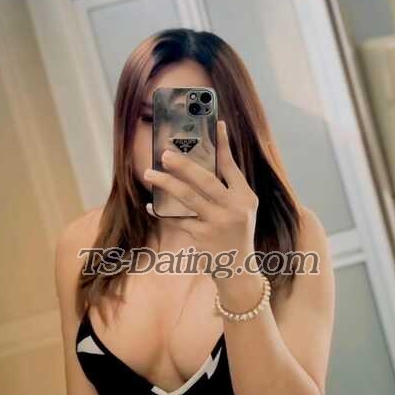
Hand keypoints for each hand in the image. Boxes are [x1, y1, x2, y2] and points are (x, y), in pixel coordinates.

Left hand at [144, 119, 259, 274]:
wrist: (239, 270)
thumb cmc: (237, 233)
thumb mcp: (242, 209)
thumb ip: (227, 188)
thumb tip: (201, 161)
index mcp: (245, 197)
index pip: (232, 166)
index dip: (224, 145)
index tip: (217, 124)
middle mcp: (234, 208)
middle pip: (205, 180)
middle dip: (183, 165)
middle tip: (164, 154)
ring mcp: (218, 223)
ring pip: (187, 198)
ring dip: (166, 183)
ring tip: (149, 173)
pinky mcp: (202, 237)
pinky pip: (178, 220)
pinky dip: (163, 213)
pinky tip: (151, 207)